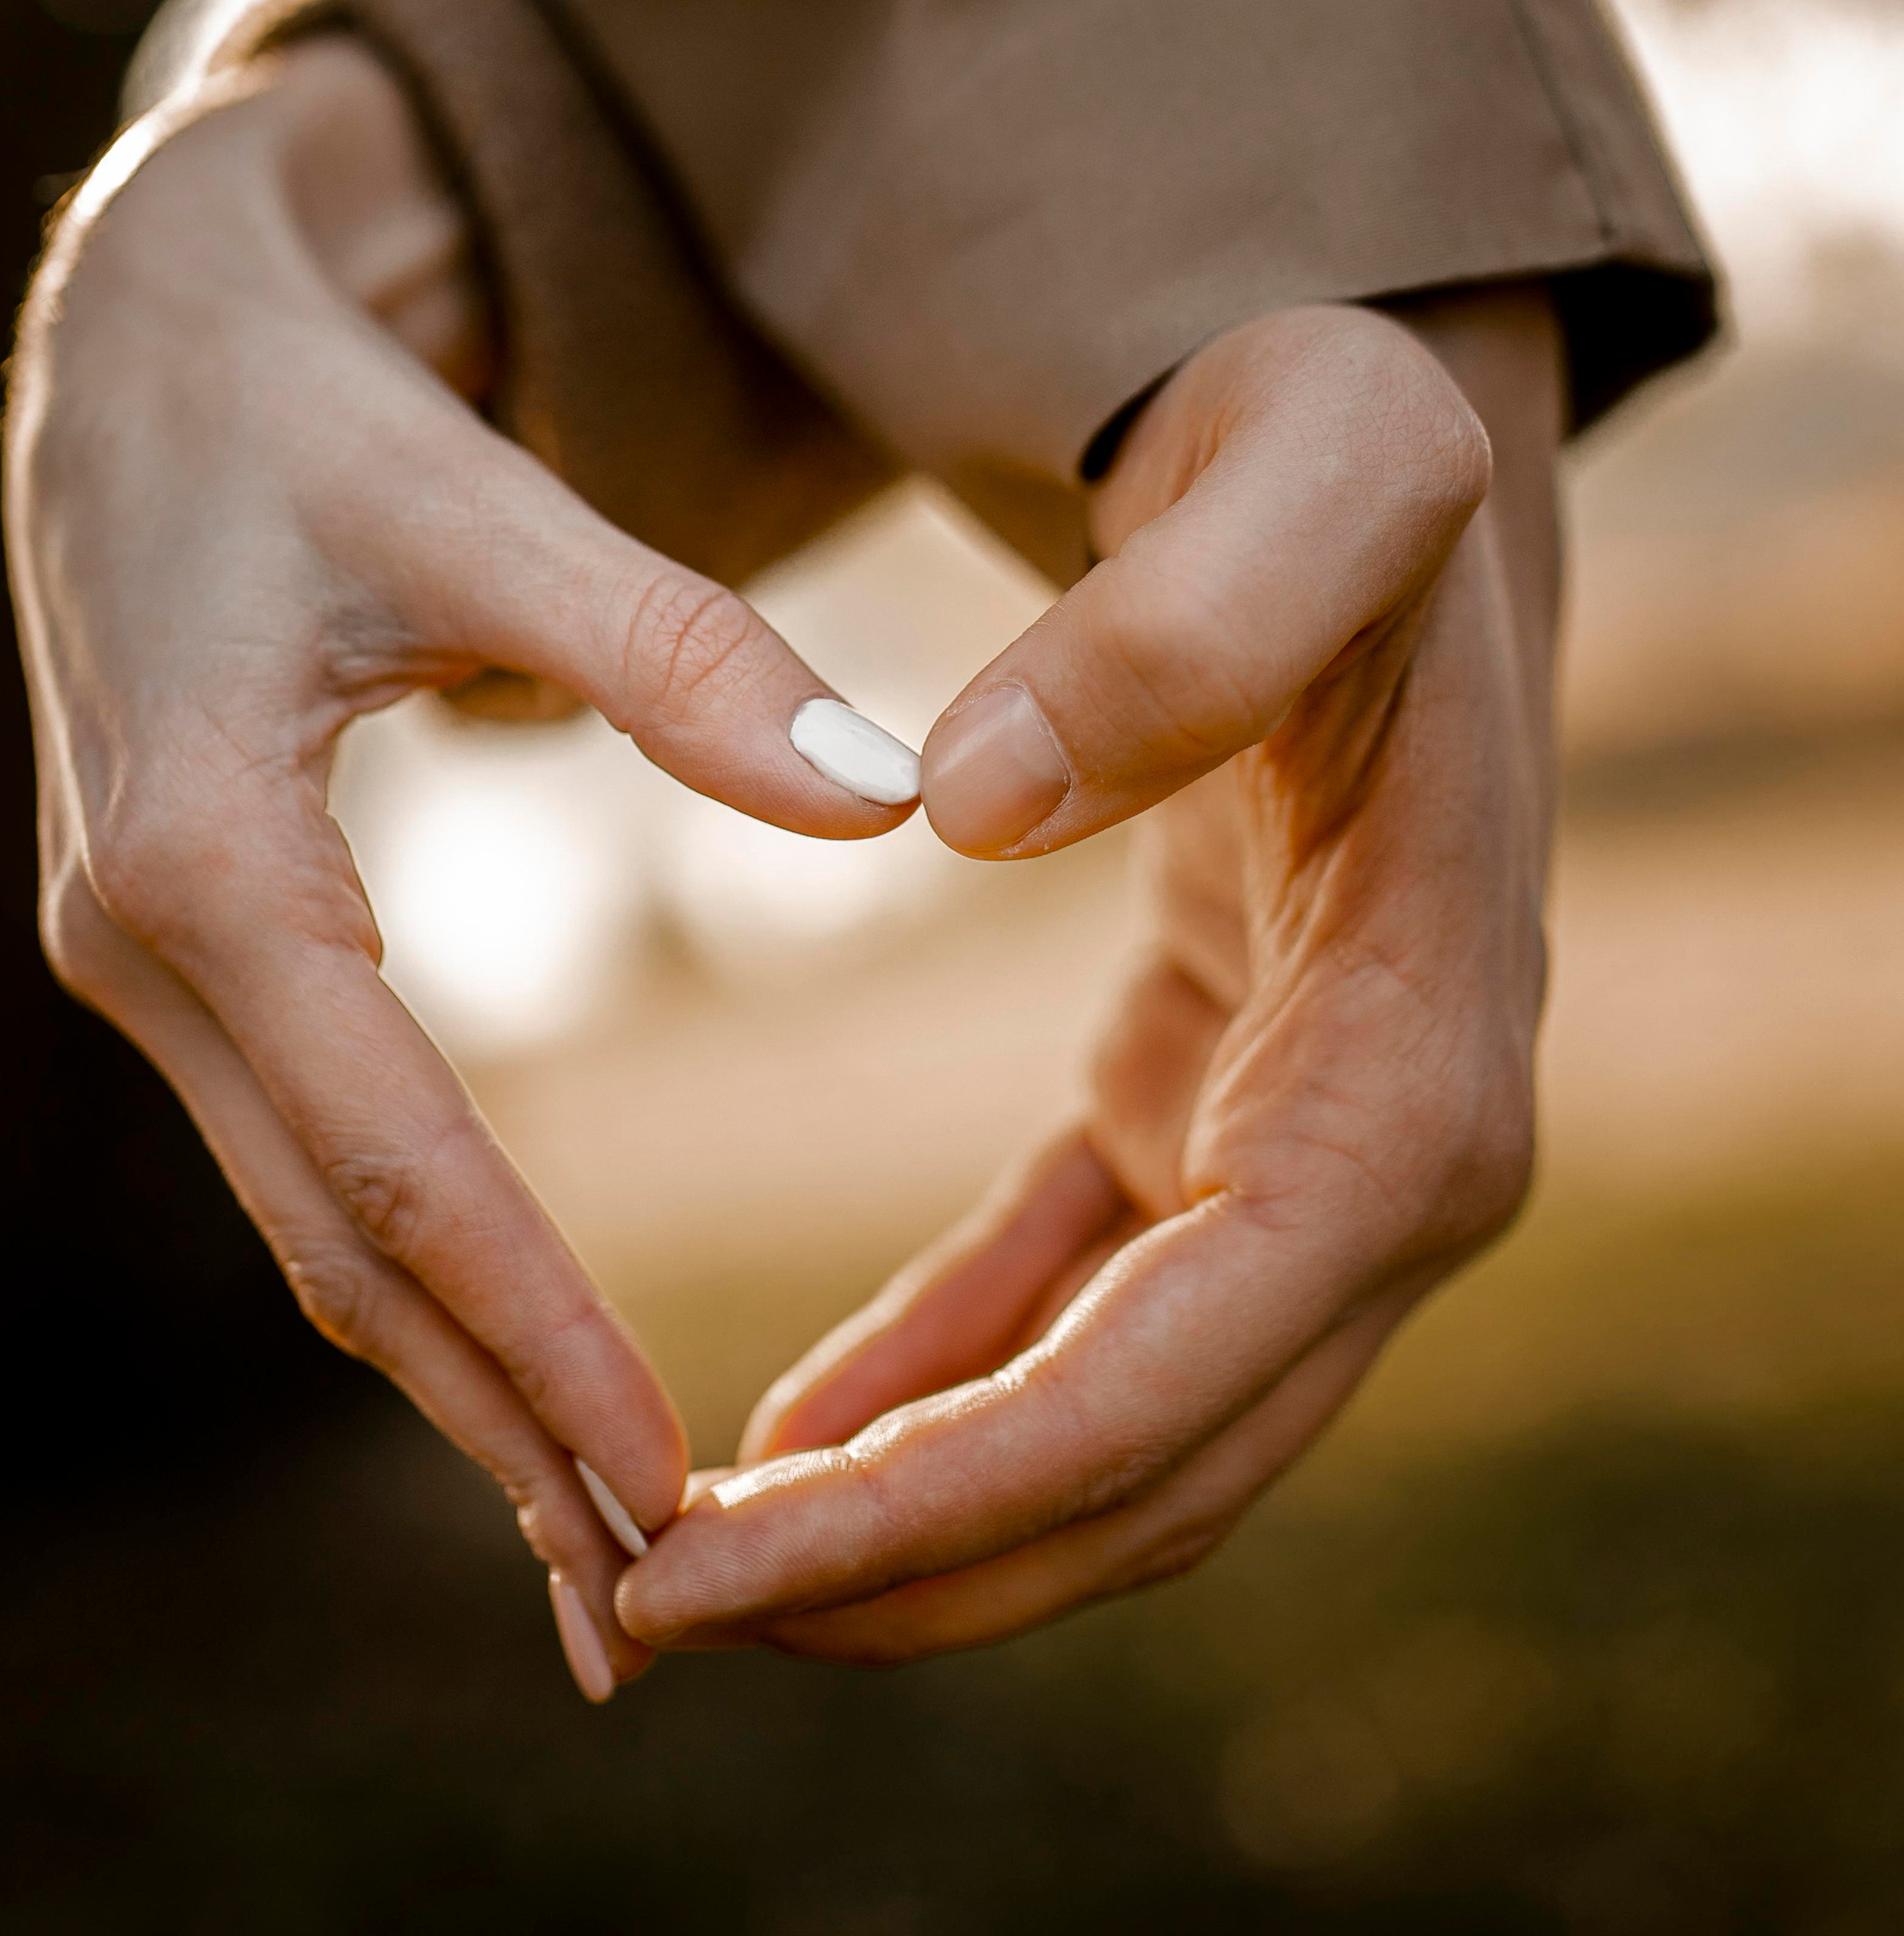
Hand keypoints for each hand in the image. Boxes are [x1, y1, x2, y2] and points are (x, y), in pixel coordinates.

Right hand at [5, 35, 916, 1695]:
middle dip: (486, 1421)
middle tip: (645, 1608)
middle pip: (334, 1240)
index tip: (667, 1484)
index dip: (533, 1330)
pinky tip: (506, 1343)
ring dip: (445, 1371)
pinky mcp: (187, 934)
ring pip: (309, 1215)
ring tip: (593, 1532)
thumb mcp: (469, 504)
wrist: (132, 334)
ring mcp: (141, 951)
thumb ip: (672, 648)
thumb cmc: (303, 396)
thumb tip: (885, 792)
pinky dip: (411, 1261)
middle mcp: (137, 938)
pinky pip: (306, 1144)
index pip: (393, 1157)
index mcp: (200, 851)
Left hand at [616, 290, 1562, 1660]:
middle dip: (911, 1574)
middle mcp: (1399, 1156)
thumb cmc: (1351, 447)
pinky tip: (795, 1442)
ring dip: (914, 1526)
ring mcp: (1313, 1148)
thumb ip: (1182, 619)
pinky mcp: (1220, 1112)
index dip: (959, 1497)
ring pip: (1121, 1433)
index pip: (1185, 1366)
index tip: (720, 1551)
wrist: (1373, 465)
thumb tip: (962, 812)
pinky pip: (1083, 1312)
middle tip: (640, 1613)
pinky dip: (947, 1396)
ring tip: (682, 1564)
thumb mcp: (1314, 460)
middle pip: (1155, 1465)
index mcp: (1420, 1063)